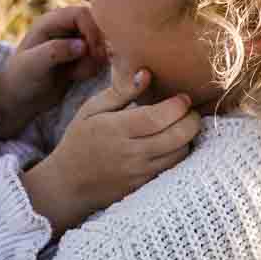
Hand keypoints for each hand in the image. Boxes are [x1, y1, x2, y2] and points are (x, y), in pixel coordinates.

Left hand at [0, 5, 106, 138]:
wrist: (21, 99)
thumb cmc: (21, 78)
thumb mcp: (33, 64)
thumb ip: (55, 52)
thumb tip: (83, 46)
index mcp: (52, 20)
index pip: (83, 14)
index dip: (92, 31)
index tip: (93, 52)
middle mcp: (66, 27)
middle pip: (97, 26)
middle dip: (98, 47)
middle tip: (92, 65)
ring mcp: (75, 42)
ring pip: (101, 44)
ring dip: (94, 61)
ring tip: (75, 74)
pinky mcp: (81, 57)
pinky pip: (99, 58)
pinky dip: (93, 68)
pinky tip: (76, 77)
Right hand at [19, 69, 199, 234]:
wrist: (68, 184)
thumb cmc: (80, 141)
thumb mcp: (91, 110)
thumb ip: (120, 91)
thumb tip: (146, 74)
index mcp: (116, 130)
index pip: (158, 118)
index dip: (178, 106)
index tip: (183, 98)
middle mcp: (131, 153)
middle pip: (178, 137)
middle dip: (191, 120)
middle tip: (188, 110)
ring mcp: (140, 173)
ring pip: (180, 154)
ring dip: (188, 137)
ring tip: (181, 125)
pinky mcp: (145, 186)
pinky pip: (173, 168)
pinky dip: (179, 153)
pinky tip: (173, 143)